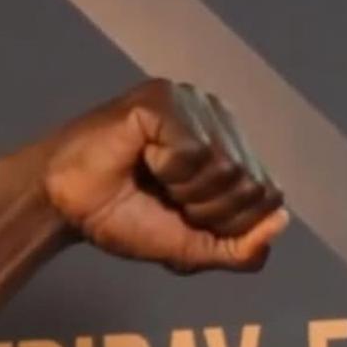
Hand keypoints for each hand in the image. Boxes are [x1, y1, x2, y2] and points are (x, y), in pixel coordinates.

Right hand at [34, 79, 287, 272]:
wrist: (66, 207)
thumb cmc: (128, 218)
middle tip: (166, 199)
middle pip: (252, 186)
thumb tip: (280, 222)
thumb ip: (242, 248)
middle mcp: (222, 120)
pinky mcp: (163, 98)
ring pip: (226, 168)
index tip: (188, 217)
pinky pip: (192, 151)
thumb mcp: (194, 247)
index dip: (230, 224)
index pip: (270, 198)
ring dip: (185, 192)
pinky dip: (166, 170)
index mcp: (236, 149)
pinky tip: (142, 157)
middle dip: (207, 212)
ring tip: (154, 179)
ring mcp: (194, 104)